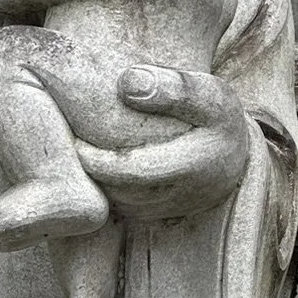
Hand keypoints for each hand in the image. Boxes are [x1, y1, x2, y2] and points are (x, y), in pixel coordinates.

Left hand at [75, 66, 249, 221]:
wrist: (234, 145)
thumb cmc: (214, 112)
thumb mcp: (206, 90)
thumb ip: (173, 86)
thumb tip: (127, 83)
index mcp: (197, 164)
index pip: (132, 170)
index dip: (95, 158)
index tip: (72, 137)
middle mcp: (185, 195)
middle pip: (121, 192)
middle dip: (89, 172)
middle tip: (64, 147)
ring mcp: (173, 209)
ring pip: (122, 205)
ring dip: (96, 184)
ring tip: (72, 156)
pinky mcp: (163, 214)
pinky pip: (126, 208)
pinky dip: (107, 190)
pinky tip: (92, 167)